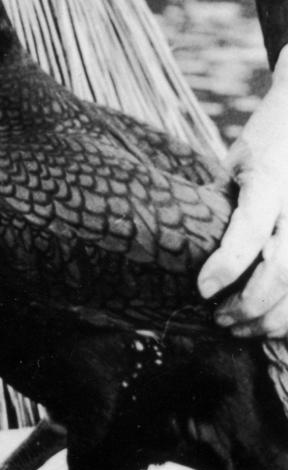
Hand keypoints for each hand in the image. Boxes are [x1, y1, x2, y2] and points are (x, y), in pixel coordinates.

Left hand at [198, 44, 287, 336]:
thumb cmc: (266, 141)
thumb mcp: (235, 162)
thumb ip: (220, 201)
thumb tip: (191, 244)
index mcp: (270, 182)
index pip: (249, 231)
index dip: (227, 266)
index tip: (202, 290)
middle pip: (281, 271)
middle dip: (248, 305)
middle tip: (218, 318)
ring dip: (269, 319)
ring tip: (237, 327)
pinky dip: (287, 314)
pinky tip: (266, 325)